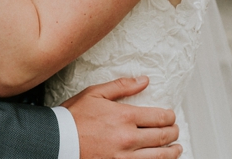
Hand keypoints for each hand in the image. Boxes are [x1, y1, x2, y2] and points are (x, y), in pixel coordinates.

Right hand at [64, 77, 181, 158]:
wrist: (55, 142)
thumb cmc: (73, 118)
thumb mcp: (95, 94)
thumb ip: (122, 86)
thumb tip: (144, 80)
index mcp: (125, 117)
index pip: (160, 118)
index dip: (170, 117)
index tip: (171, 117)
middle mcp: (127, 139)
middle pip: (162, 137)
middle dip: (173, 133)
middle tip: (175, 131)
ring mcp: (122, 158)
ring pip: (158, 157)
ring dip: (171, 153)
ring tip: (176, 150)